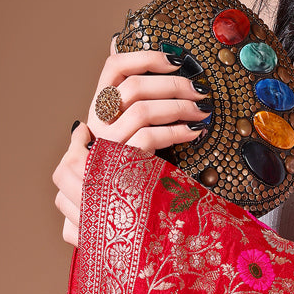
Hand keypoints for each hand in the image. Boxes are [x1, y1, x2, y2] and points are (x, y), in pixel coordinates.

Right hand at [53, 37, 211, 246]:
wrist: (125, 237)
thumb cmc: (135, 191)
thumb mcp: (136, 149)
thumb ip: (136, 114)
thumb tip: (137, 66)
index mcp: (98, 117)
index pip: (113, 68)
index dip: (144, 56)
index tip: (175, 60)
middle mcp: (94, 130)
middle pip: (131, 84)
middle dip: (172, 84)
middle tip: (199, 91)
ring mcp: (102, 148)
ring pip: (140, 107)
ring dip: (178, 106)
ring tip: (200, 113)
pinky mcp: (116, 167)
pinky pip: (148, 136)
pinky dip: (176, 131)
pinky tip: (193, 135)